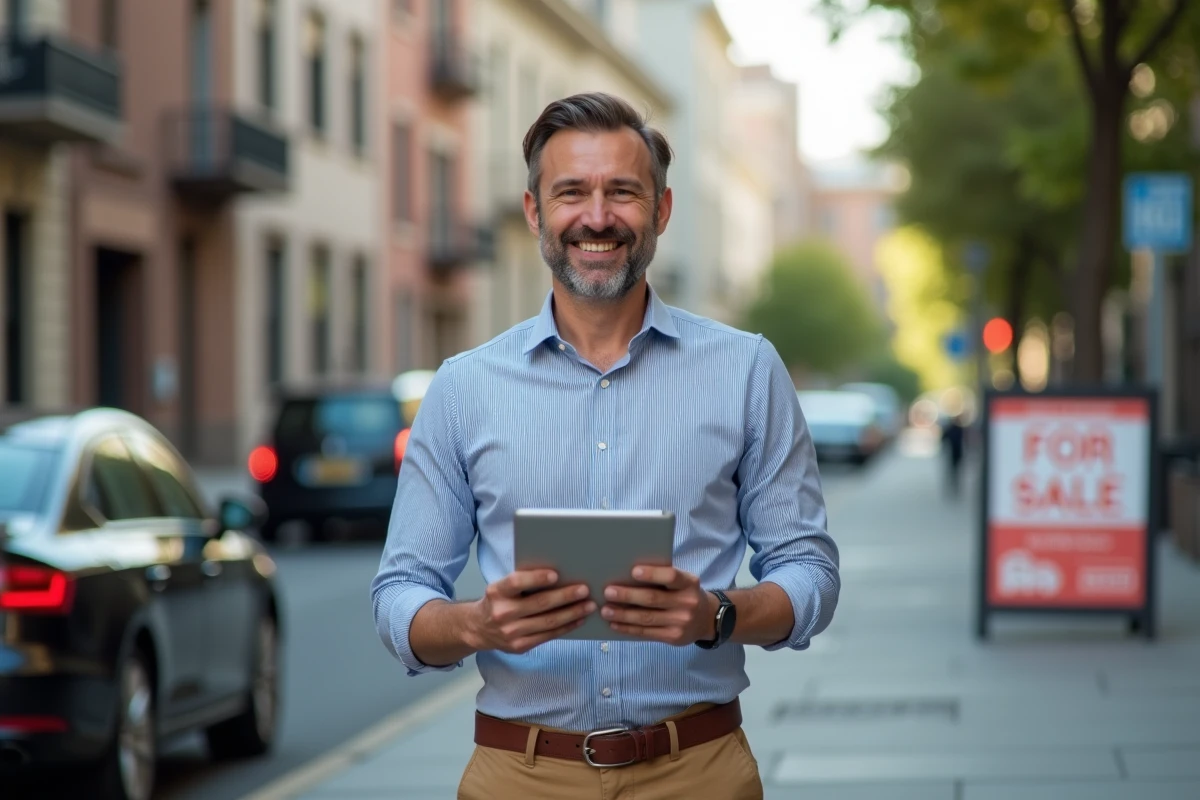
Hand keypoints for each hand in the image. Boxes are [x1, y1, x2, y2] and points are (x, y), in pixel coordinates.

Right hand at [465, 570, 595, 654]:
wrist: (478, 628)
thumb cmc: (498, 601)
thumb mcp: (502, 587)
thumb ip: (522, 582)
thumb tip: (559, 575)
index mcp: (496, 592)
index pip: (516, 583)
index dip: (536, 578)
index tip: (556, 574)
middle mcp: (502, 613)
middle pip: (539, 604)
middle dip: (565, 596)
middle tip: (584, 590)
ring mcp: (511, 632)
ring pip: (548, 622)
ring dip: (572, 613)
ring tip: (588, 605)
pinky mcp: (519, 646)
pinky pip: (548, 636)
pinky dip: (566, 627)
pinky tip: (578, 619)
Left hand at [601, 566, 716, 645]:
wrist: (707, 619)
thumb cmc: (685, 593)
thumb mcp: (683, 582)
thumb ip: (664, 578)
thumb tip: (627, 574)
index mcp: (689, 583)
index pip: (671, 576)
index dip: (653, 574)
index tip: (634, 571)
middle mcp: (687, 602)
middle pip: (653, 599)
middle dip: (628, 596)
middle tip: (608, 592)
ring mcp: (681, 622)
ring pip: (646, 618)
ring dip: (623, 614)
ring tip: (606, 610)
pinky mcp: (673, 637)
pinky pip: (646, 633)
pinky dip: (628, 629)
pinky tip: (615, 624)